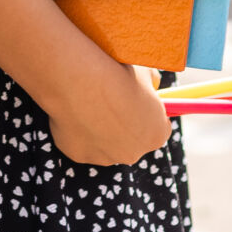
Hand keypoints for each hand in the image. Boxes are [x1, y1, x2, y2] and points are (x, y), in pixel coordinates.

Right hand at [44, 58, 171, 165]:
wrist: (80, 79)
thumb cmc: (116, 73)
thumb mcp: (144, 73)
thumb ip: (151, 84)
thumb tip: (150, 86)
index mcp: (155, 135)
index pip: (158, 128)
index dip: (147, 113)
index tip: (137, 102)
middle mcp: (133, 153)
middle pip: (131, 141)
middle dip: (123, 126)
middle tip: (110, 101)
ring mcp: (105, 158)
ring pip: (105, 144)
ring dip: (99, 130)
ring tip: (88, 103)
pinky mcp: (79, 155)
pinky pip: (82, 143)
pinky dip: (78, 131)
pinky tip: (74, 111)